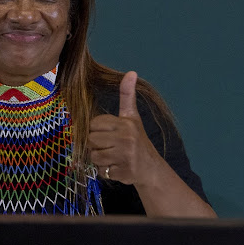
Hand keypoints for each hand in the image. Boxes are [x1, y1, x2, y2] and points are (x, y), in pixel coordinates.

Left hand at [88, 71, 162, 185]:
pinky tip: (118, 167)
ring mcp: (126, 156)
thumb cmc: (137, 140)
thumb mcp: (132, 117)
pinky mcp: (124, 172)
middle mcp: (127, 138)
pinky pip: (101, 171)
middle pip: (91, 140)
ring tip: (114, 157)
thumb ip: (127, 95)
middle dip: (97, 145)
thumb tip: (131, 72)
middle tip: (111, 147)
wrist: (152, 169)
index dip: (97, 130)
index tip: (109, 134)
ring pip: (94, 156)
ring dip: (101, 159)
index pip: (94, 124)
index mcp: (126, 123)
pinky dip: (106, 171)